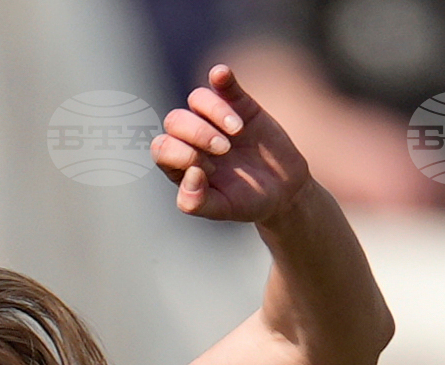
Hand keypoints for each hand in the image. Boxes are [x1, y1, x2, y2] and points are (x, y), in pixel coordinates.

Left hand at [152, 65, 309, 221]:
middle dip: (197, 132)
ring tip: (237, 131)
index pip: (162, 148)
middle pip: (174, 120)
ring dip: (213, 111)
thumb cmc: (247, 202)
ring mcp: (213, 118)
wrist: (283, 187)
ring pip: (196, 99)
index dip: (180, 153)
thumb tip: (189, 174)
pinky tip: (221, 75)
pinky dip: (220, 76)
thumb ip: (197, 202)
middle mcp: (192, 139)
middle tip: (224, 149)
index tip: (209, 170)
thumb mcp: (222, 209)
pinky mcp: (238, 102)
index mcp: (181, 165)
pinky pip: (222, 82)